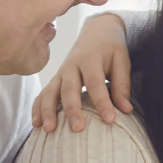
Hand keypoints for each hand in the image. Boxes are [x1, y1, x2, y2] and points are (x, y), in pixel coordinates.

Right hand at [32, 11, 131, 133]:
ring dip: (48, 111)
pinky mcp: (55, 80)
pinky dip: (38, 108)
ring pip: (50, 92)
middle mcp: (71, 66)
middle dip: (72, 110)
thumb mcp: (121, 61)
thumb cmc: (111, 48)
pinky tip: (36, 124)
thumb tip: (126, 110)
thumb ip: (122, 85)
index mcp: (90, 59)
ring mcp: (60, 73)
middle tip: (77, 129)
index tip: (110, 120)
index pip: (95, 83)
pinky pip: (43, 94)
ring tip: (49, 130)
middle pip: (69, 89)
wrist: (96, 31)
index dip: (102, 102)